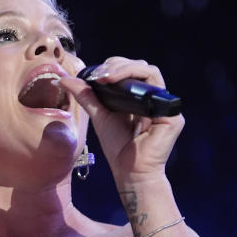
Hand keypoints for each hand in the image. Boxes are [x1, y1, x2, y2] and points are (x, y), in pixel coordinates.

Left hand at [58, 56, 182, 182]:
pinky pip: (158, 91)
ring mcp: (165, 105)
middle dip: (119, 65)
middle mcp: (154, 97)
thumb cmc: (118, 147)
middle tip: (100, 75)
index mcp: (139, 96)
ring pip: (151, 73)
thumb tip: (64, 79)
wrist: (129, 171)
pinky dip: (138, 86)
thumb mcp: (99, 116)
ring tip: (107, 78)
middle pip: (141, 66)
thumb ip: (86, 96)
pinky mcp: (172, 115)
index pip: (130, 68)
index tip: (96, 74)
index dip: (114, 65)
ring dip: (127, 70)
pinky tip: (122, 92)